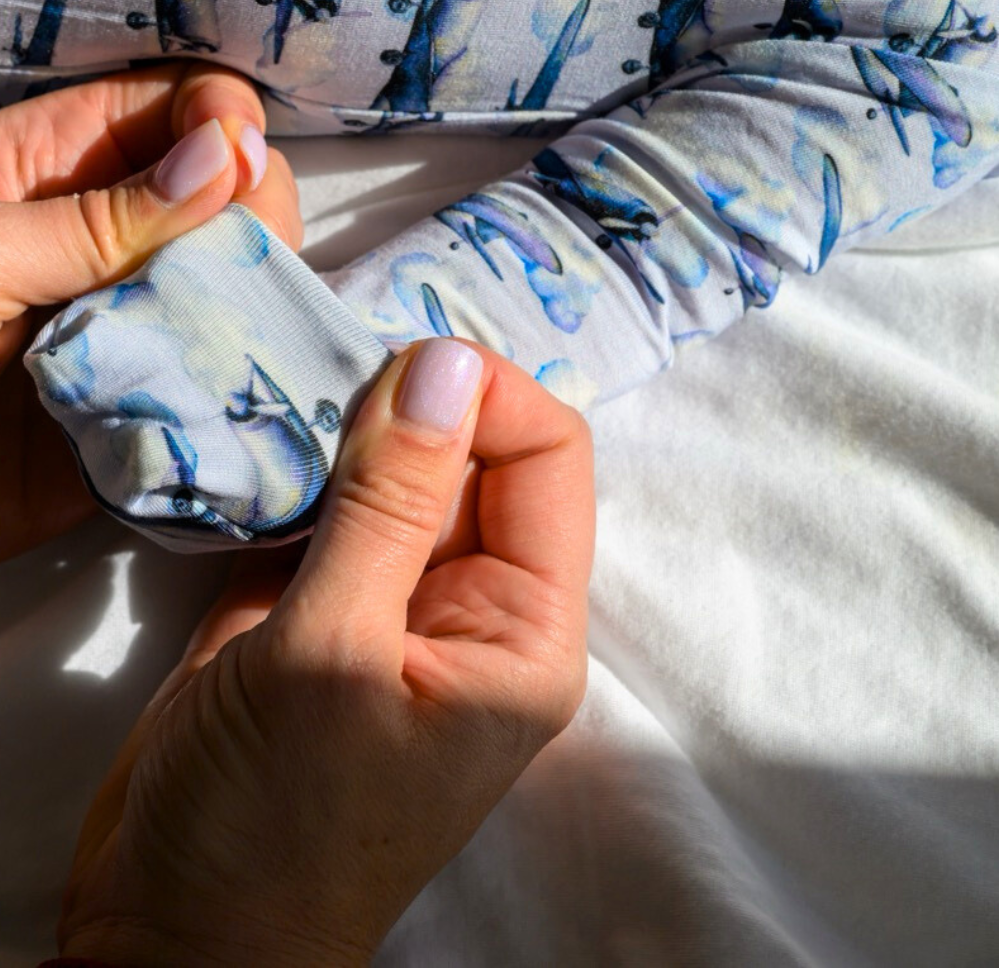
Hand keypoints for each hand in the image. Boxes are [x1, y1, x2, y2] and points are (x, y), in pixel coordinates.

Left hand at [0, 63, 302, 559]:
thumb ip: (98, 216)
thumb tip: (224, 156)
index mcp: (59, 165)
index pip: (176, 103)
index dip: (224, 117)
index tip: (239, 164)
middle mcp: (119, 234)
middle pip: (234, 185)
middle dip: (258, 210)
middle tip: (243, 258)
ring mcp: (149, 311)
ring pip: (248, 274)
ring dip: (261, 292)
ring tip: (231, 322)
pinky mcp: (168, 390)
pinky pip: (235, 366)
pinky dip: (256, 366)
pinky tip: (250, 369)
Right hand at [57, 338, 594, 965]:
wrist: (176, 929)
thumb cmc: (273, 821)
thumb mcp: (333, 656)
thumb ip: (390, 505)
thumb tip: (445, 363)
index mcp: (525, 626)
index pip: (547, 459)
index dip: (486, 395)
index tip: (394, 363)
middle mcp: (479, 601)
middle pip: (477, 453)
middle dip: (411, 400)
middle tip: (325, 364)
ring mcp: (400, 596)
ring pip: (403, 468)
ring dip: (352, 422)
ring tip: (289, 386)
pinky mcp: (330, 598)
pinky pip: (339, 500)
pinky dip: (306, 460)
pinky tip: (264, 431)